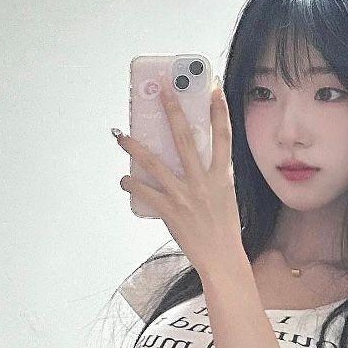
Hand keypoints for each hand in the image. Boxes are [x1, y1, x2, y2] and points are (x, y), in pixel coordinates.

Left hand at [115, 77, 242, 276]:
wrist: (221, 258)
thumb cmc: (224, 229)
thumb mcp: (226, 195)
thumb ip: (213, 175)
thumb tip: (194, 160)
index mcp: (221, 176)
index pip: (223, 137)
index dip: (219, 112)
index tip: (213, 90)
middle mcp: (202, 181)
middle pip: (185, 139)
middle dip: (172, 112)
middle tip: (163, 91)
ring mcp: (184, 195)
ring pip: (155, 164)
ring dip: (135, 148)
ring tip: (122, 136)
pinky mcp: (169, 210)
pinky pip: (144, 192)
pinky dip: (131, 184)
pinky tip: (123, 179)